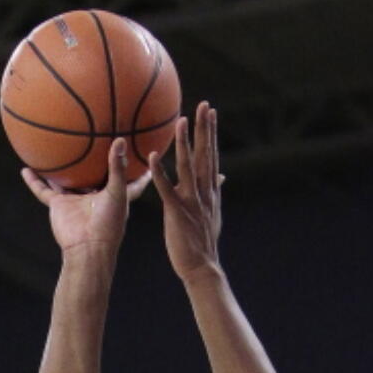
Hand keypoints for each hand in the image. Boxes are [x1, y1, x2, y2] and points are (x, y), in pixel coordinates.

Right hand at [21, 137, 150, 260]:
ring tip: (54, 151)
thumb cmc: (108, 223)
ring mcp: (74, 201)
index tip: (143, 154)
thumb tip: (120, 140)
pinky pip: (43, 191)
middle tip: (95, 142)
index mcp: (112, 196)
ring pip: (65, 182)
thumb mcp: (117, 191)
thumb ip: (118, 167)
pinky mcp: (59, 206)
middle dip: (93, 164)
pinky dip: (34, 181)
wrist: (87, 247)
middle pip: (92, 177)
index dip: (135, 170)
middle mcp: (93, 197)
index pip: (126, 180)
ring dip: (59, 171)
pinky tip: (25, 168)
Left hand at [149, 100, 222, 281]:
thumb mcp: (211, 214)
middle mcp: (204, 192)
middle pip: (206, 155)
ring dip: (185, 144)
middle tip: (204, 105)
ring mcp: (191, 201)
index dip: (212, 133)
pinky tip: (152, 157)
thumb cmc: (202, 242)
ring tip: (181, 121)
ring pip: (189, 167)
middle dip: (205, 129)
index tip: (211, 112)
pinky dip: (160, 173)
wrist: (202, 267)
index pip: (213, 156)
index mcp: (211, 191)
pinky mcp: (177, 213)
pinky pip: (167, 189)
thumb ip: (213, 193)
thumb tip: (221, 179)